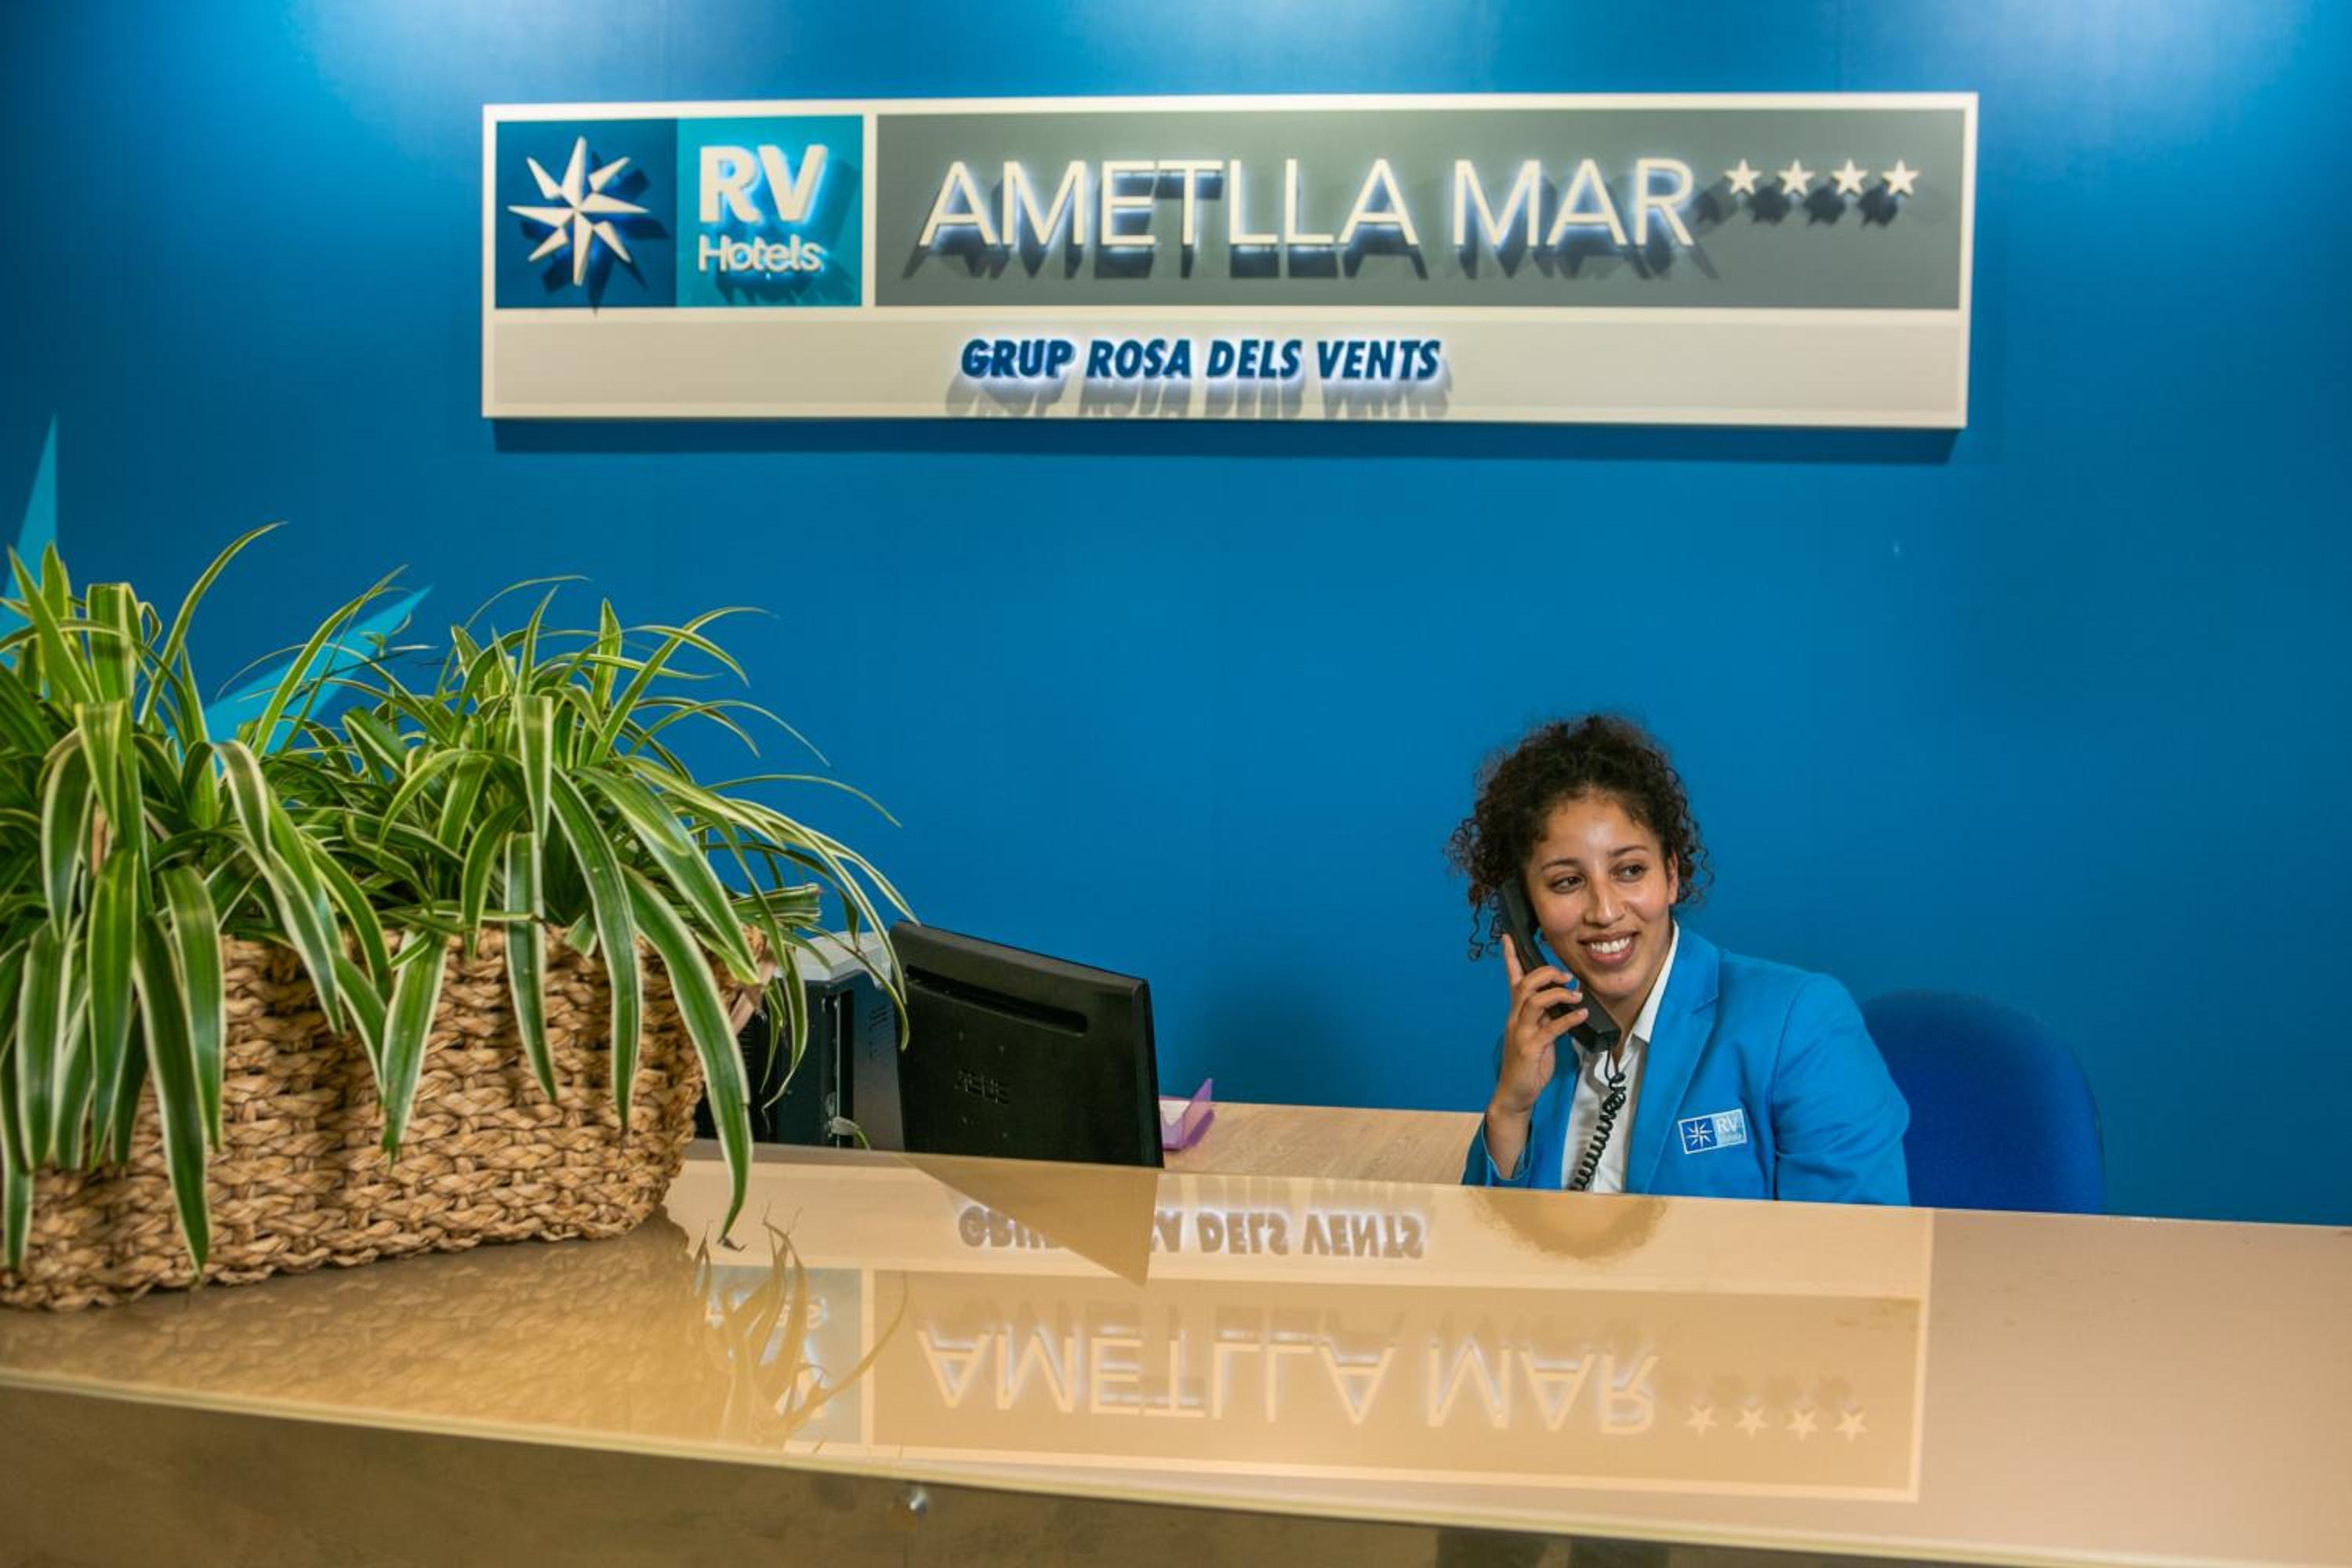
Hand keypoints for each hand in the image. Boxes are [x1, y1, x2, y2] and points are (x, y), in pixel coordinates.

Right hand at [1487, 935, 1587, 1159]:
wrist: (1515, 1093)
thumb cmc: (1528, 1063)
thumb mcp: (1537, 1034)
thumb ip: (1545, 1016)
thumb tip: (1562, 1000)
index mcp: (1516, 1014)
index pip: (1512, 979)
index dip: (1510, 957)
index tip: (1509, 936)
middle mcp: (1514, 1019)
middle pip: (1525, 985)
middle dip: (1545, 974)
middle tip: (1565, 975)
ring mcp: (1520, 1034)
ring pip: (1534, 1002)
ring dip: (1557, 994)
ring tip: (1576, 995)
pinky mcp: (1530, 1049)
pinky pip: (1550, 1028)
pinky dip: (1568, 1019)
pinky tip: (1581, 1014)